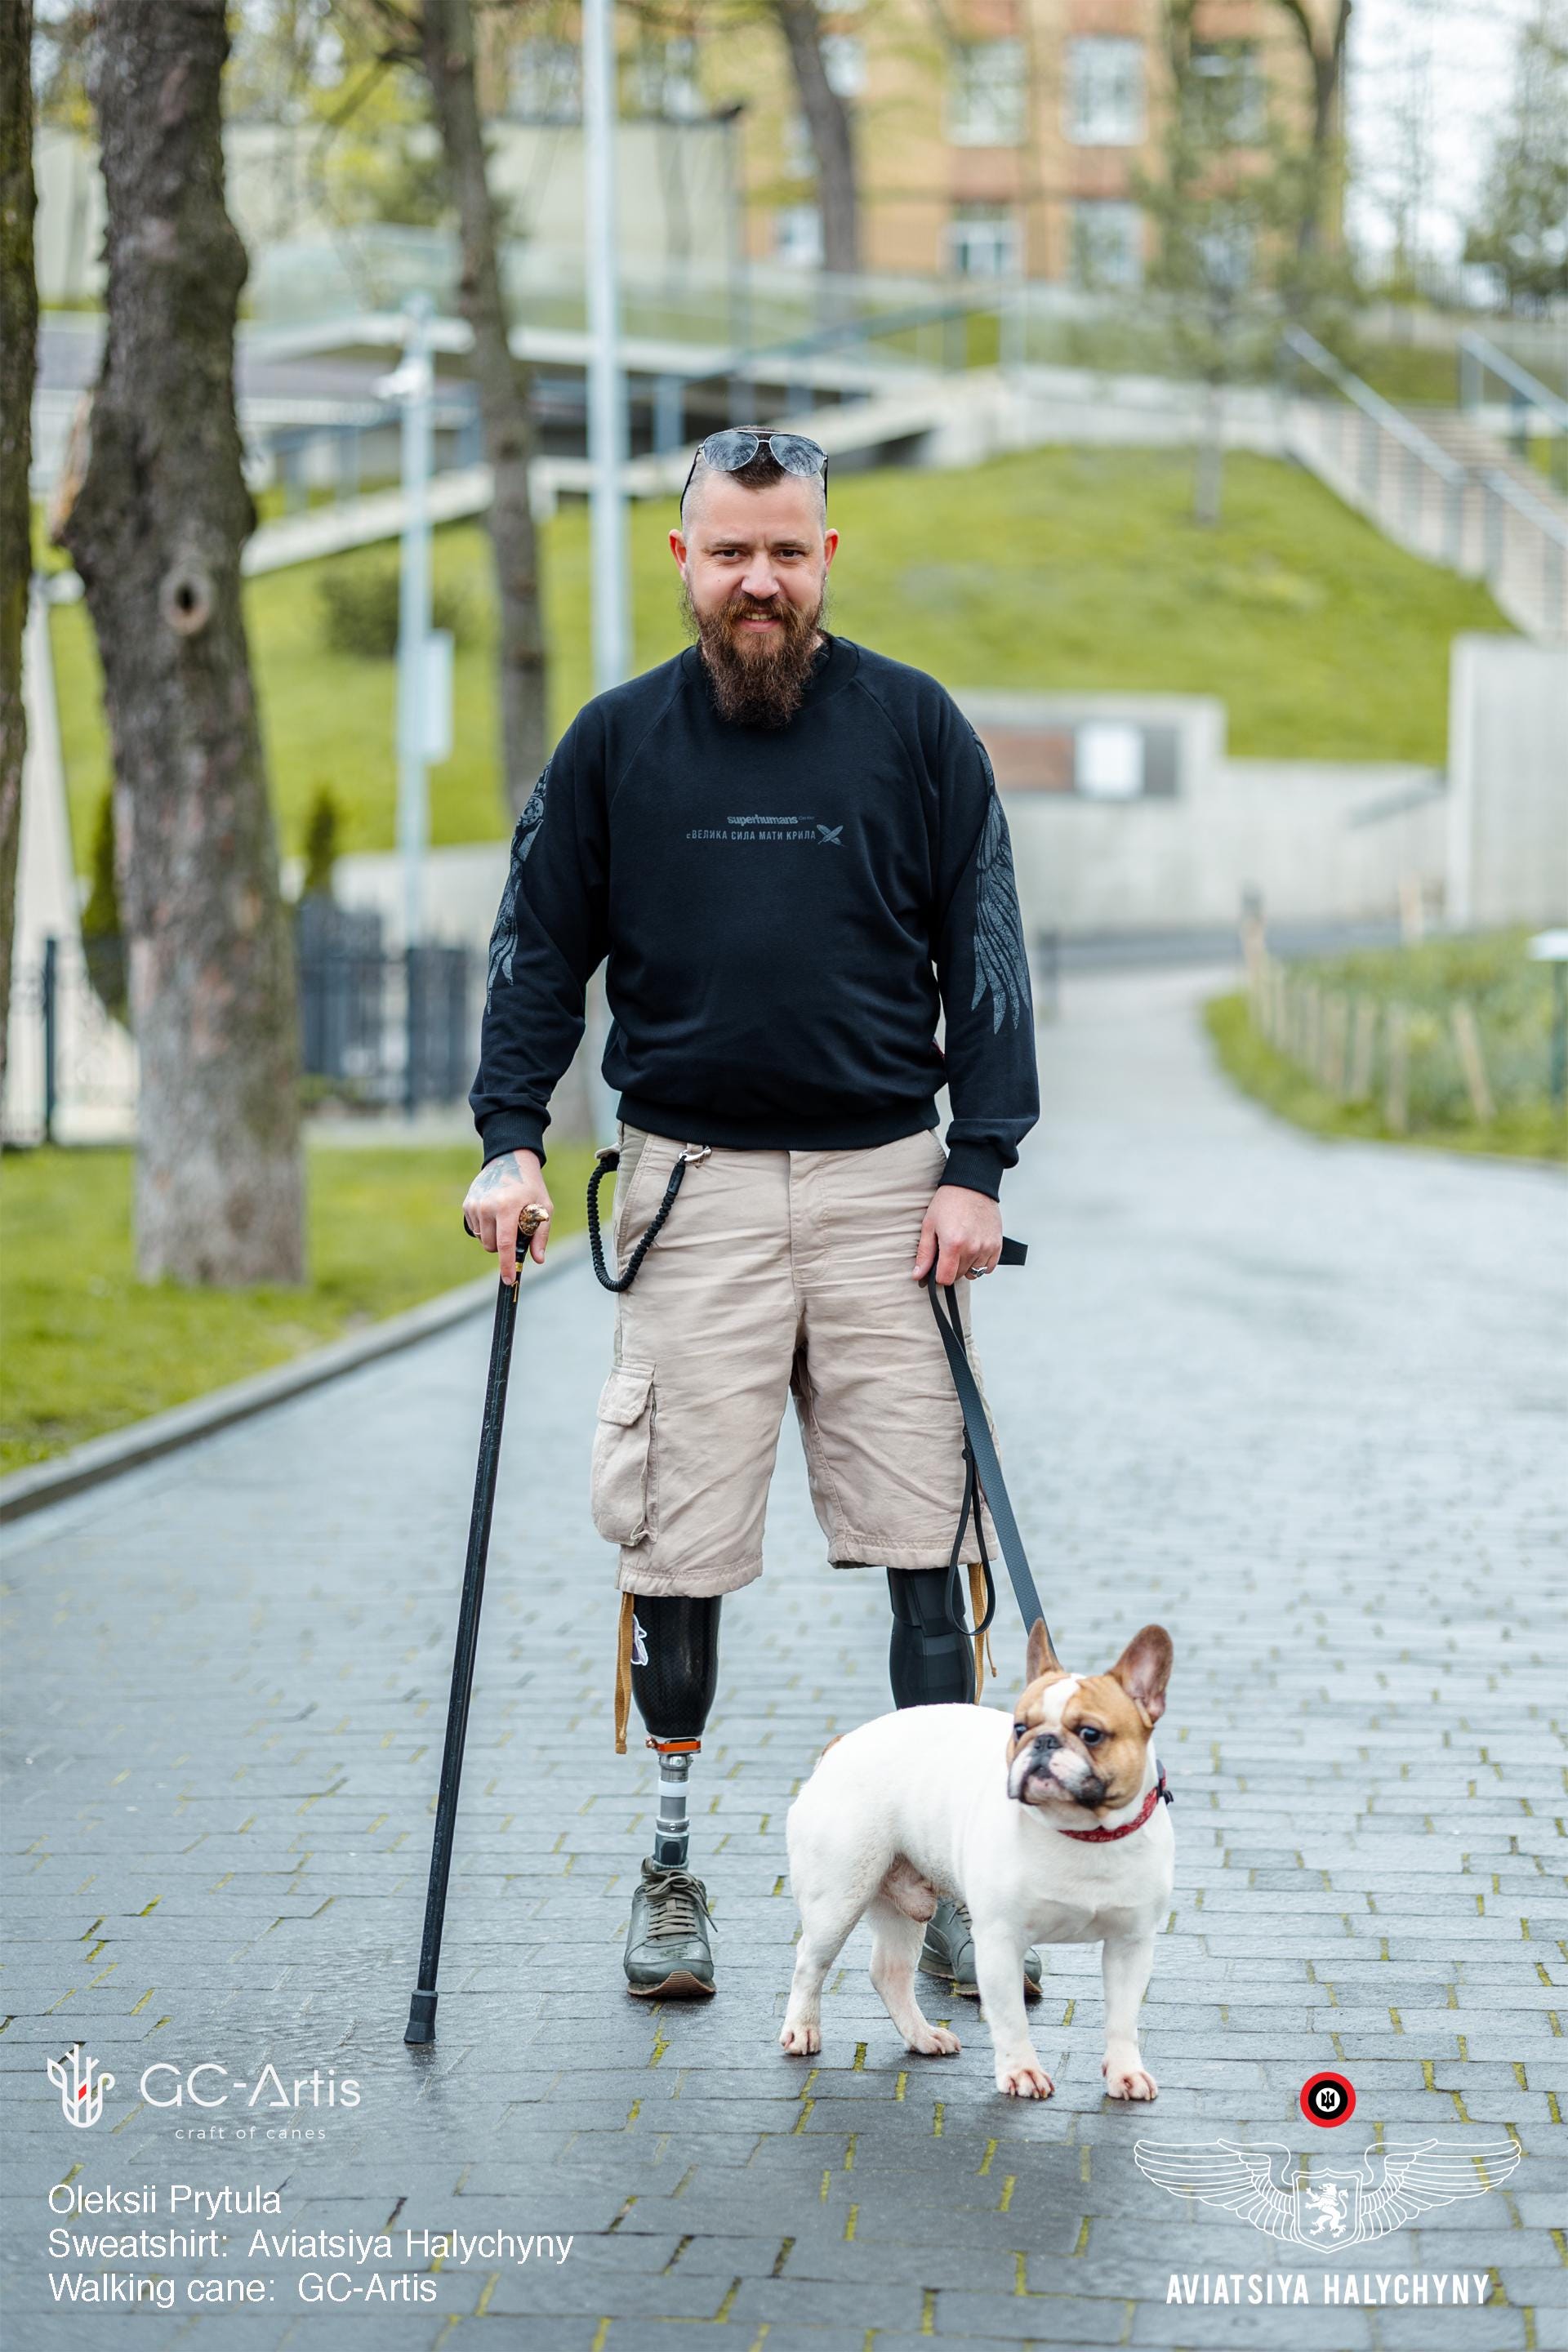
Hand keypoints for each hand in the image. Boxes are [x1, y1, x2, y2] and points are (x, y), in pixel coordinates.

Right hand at [463, 1149, 551, 1284]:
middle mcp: (488, 1206)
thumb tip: (538, 1259)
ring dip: (494, 1237)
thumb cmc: (531, 1187)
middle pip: (491, 1246)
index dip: (507, 1265)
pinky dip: (486, 1228)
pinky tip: (495, 1213)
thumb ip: (541, 1235)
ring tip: (506, 1219)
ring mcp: (475, 1204)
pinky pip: (476, 1229)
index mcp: (508, 1207)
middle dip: (503, 1248)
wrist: (510, 1160)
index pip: (505, 1244)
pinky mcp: (467, 1204)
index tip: (509, 1280)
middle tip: (515, 1231)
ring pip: (482, 1239)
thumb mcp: (544, 1208)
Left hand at [912, 1184, 1001, 1285]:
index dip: (938, 1276)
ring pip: (973, 1273)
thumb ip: (924, 1254)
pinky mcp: (997, 1245)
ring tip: (961, 1247)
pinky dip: (980, 1263)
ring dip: (965, 1266)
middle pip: (958, 1276)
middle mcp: (972, 1248)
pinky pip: (988, 1268)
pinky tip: (973, 1249)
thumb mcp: (929, 1226)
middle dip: (950, 1268)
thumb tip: (918, 1275)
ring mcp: (986, 1247)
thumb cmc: (949, 1202)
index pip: (946, 1279)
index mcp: (953, 1244)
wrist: (971, 1185)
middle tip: (947, 1250)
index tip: (937, 1268)